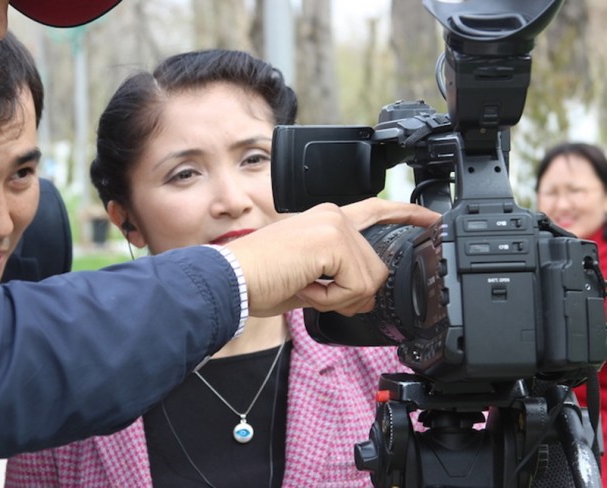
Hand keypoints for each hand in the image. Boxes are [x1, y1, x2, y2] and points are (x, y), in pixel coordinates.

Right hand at [225, 198, 439, 316]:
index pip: (376, 210)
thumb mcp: (309, 278)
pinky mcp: (332, 241)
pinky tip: (305, 288)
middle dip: (352, 293)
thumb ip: (339, 277)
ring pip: (369, 279)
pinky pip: (355, 286)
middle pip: (376, 267)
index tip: (431, 219)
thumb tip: (365, 297)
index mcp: (326, 220)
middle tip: (315, 293)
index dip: (406, 215)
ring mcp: (334, 225)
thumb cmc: (259, 280)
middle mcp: (333, 216)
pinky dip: (330, 299)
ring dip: (338, 298)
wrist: (231, 281)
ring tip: (305, 287)